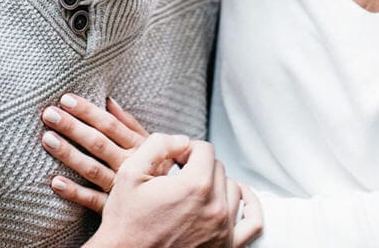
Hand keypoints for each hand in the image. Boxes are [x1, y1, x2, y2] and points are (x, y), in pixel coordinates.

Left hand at [42, 95, 148, 207]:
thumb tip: (108, 100)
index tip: (66, 99)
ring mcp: (119, 187)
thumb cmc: (156, 169)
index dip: (88, 111)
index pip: (109, 124)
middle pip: (97, 143)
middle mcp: (129, 164)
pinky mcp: (112, 208)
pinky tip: (55, 182)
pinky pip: (92, 200)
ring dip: (69, 154)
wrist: (169, 204)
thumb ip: (129, 123)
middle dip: (73, 127)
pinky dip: (75, 192)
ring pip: (92, 169)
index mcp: (138, 146)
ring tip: (48, 139)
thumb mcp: (149, 144)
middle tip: (49, 114)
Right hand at [82, 133, 262, 247]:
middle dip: (199, 166)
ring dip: (216, 184)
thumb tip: (181, 140)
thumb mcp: (130, 173)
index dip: (186, 150)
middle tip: (178, 176)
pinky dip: (249, 205)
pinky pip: (253, 223)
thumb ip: (158, 145)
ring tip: (195, 190)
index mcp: (195, 187)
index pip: (204, 149)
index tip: (174, 159)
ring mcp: (223, 230)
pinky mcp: (227, 247)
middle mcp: (215, 208)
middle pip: (218, 168)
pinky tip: (239, 196)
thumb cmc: (125, 224)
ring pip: (232, 189)